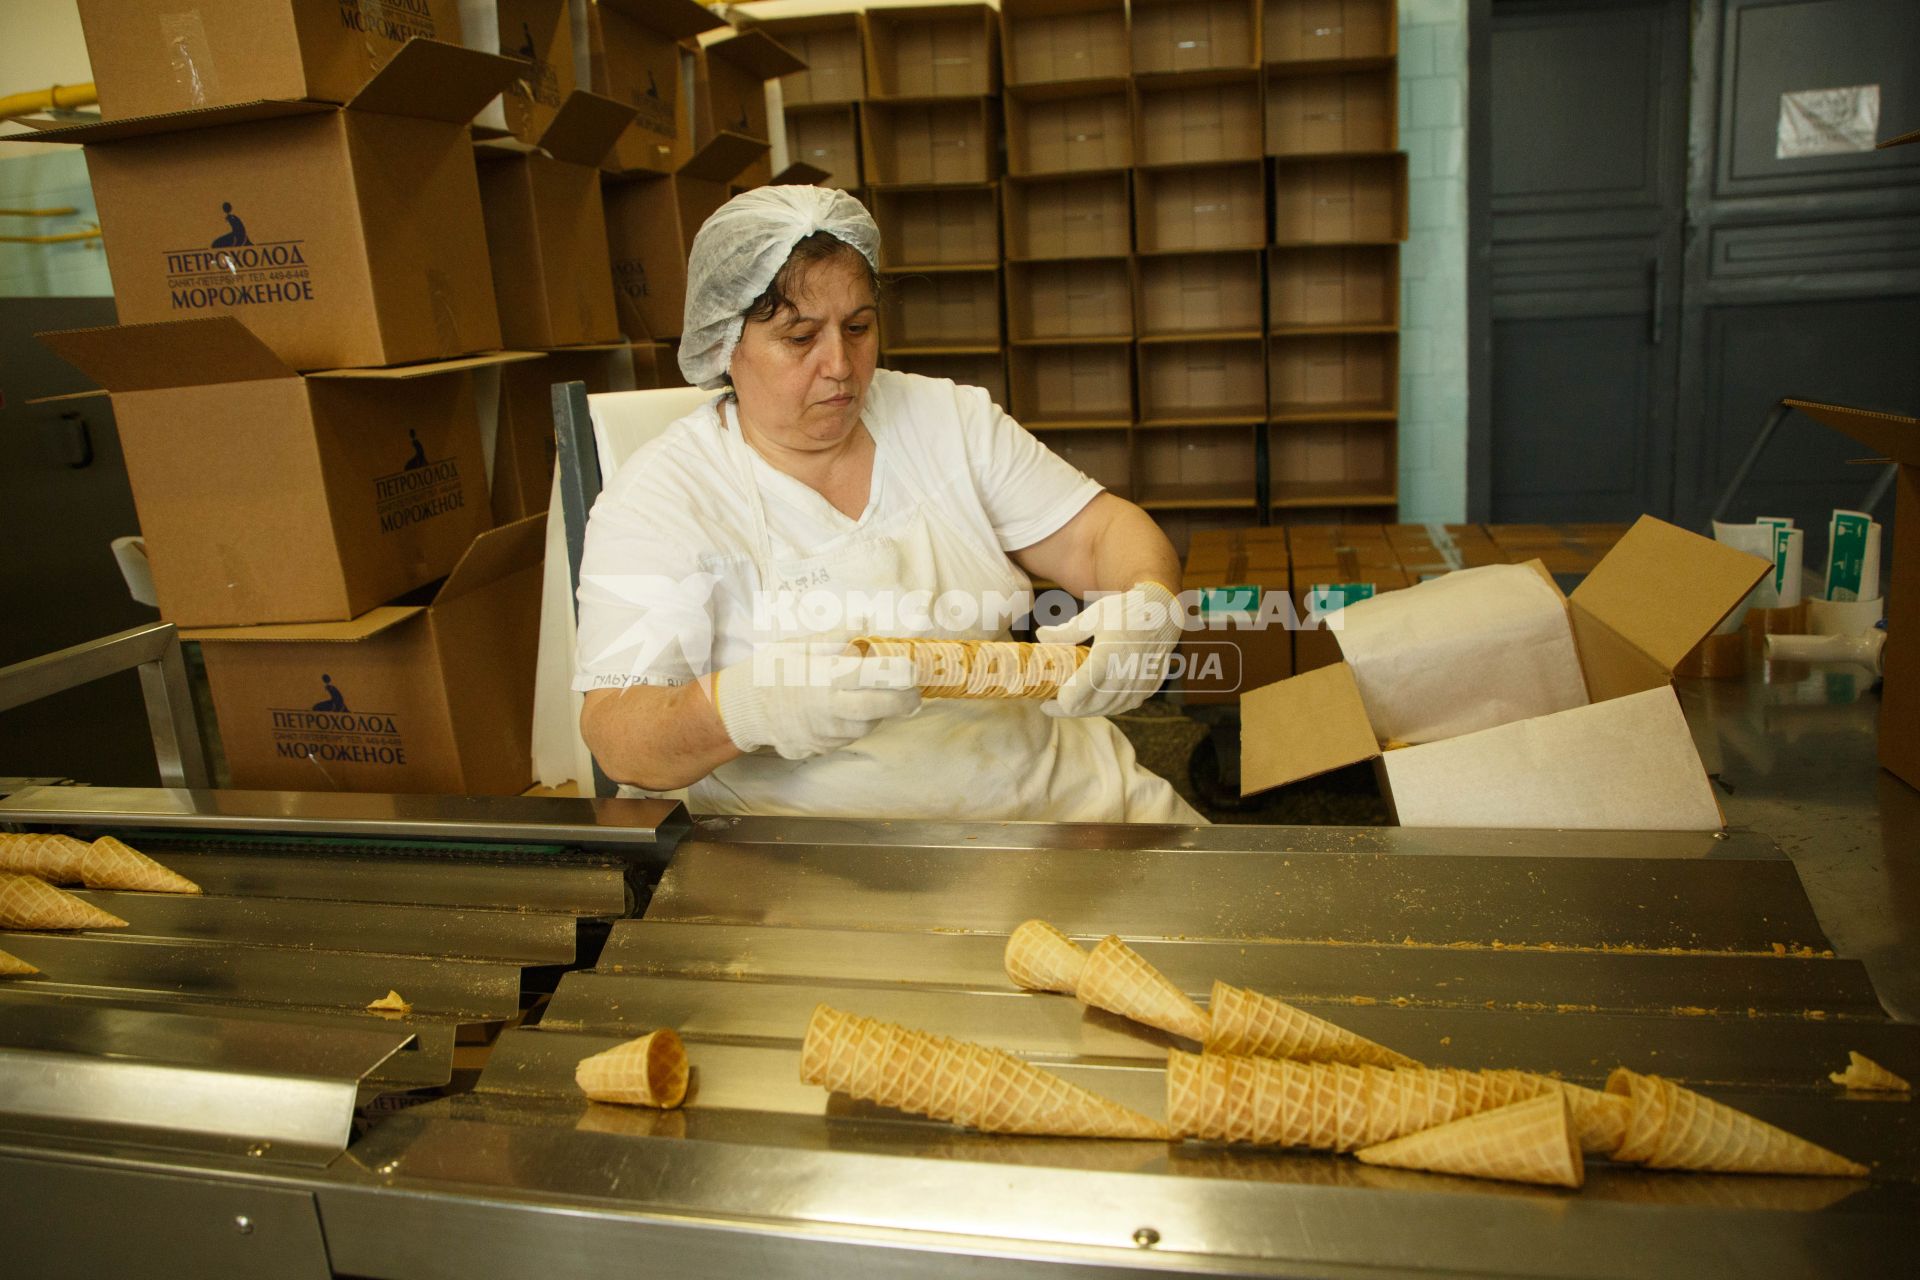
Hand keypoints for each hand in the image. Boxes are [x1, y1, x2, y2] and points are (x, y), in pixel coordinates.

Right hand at [715, 642, 919, 759]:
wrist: (744, 709)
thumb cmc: (773, 671)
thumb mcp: (798, 646)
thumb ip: (833, 637)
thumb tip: (863, 623)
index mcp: (824, 680)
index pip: (871, 677)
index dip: (897, 674)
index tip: (913, 668)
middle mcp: (829, 711)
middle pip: (878, 709)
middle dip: (904, 701)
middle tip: (915, 693)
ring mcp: (826, 734)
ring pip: (866, 726)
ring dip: (879, 712)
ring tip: (875, 696)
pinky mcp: (822, 748)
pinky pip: (850, 736)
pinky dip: (858, 723)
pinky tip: (851, 710)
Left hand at [1035, 582, 1183, 718]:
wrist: (1163, 614)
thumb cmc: (1126, 611)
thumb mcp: (1094, 616)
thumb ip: (1067, 632)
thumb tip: (1039, 636)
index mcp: (1105, 658)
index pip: (1075, 697)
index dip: (1057, 704)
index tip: (1046, 700)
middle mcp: (1123, 677)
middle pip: (1087, 708)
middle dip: (1066, 710)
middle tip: (1050, 704)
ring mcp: (1137, 687)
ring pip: (1104, 710)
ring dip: (1085, 709)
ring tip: (1070, 702)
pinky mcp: (1147, 690)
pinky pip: (1121, 707)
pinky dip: (1105, 706)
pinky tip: (1095, 699)